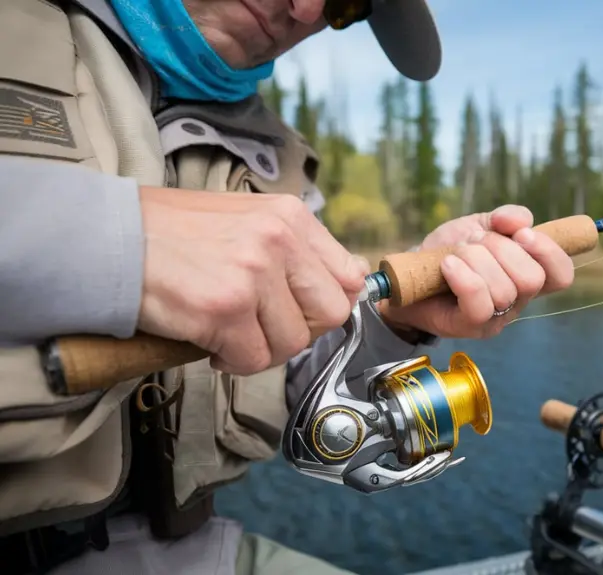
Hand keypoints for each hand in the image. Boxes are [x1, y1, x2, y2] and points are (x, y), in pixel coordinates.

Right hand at [136, 186, 368, 374]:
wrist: (108, 238)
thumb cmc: (172, 232)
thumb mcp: (246, 220)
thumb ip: (293, 249)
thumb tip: (345, 284)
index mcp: (290, 216)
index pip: (350, 276)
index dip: (327, 304)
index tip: (300, 312)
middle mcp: (279, 241)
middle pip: (331, 313)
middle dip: (298, 330)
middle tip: (263, 328)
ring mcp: (253, 275)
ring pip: (292, 342)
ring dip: (261, 349)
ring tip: (229, 333)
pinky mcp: (224, 310)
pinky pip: (253, 359)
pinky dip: (233, 362)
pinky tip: (211, 344)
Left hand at [378, 205, 574, 338]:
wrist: (408, 271)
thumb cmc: (448, 251)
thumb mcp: (480, 225)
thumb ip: (505, 218)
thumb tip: (520, 220)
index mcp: (526, 276)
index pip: (561, 275)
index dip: (549, 251)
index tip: (522, 234)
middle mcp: (517, 301)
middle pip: (532, 279)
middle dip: (501, 249)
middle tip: (476, 242)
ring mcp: (494, 318)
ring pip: (504, 290)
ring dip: (476, 259)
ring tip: (455, 254)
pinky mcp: (468, 326)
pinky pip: (479, 304)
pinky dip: (464, 277)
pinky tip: (447, 265)